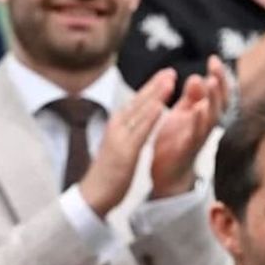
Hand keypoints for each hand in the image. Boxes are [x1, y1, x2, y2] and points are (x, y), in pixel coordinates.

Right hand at [79, 69, 174, 216]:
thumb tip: (138, 122)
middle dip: (155, 85)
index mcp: (117, 125)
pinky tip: (160, 106)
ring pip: (140, 111)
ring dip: (155, 93)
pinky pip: (140, 131)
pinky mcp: (124, 150)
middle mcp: (117, 126)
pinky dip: (150, 116)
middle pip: (138, 101)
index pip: (136, 102)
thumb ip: (128, 132)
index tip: (165, 75)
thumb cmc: (108, 173)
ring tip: (169, 80)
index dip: (151, 88)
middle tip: (170, 70)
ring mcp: (120, 137)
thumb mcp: (119, 147)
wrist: (94, 194)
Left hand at [149, 56, 226, 197]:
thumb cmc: (175, 143)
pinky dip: (199, 121)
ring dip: (213, 100)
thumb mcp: (182, 115)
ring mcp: (199, 137)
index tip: (213, 58)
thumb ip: (190, 98)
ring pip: (213, 117)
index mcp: (203, 114)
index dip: (218, 76)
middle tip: (215, 66)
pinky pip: (197, 134)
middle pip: (221, 102)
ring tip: (211, 82)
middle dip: (220, 83)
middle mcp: (206, 124)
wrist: (166, 174)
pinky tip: (198, 110)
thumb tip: (196, 77)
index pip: (217, 92)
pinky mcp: (189, 149)